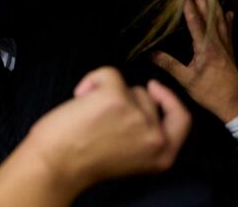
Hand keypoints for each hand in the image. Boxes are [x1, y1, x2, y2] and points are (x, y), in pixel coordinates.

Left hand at [22, 67, 190, 196]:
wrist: (55, 164)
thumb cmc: (82, 160)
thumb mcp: (129, 156)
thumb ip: (143, 135)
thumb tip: (144, 97)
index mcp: (162, 155)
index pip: (182, 120)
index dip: (170, 101)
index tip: (155, 88)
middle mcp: (156, 137)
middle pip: (147, 99)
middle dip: (123, 101)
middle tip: (99, 119)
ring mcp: (138, 115)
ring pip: (127, 86)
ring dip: (106, 93)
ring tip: (88, 116)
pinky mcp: (117, 97)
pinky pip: (109, 73)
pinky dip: (91, 80)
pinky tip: (79, 99)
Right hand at [151, 0, 237, 121]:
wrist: (235, 105)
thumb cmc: (210, 93)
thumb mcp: (186, 81)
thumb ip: (169, 65)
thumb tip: (151, 53)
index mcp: (205, 49)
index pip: (196, 24)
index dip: (190, 9)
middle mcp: (217, 44)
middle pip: (209, 19)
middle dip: (202, 2)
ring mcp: (226, 47)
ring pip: (221, 23)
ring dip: (214, 7)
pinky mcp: (231, 53)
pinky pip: (230, 32)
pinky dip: (229, 21)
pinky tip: (229, 13)